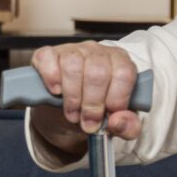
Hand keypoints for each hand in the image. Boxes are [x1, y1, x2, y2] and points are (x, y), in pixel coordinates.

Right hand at [29, 42, 143, 147]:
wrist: (68, 114)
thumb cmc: (96, 112)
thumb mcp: (116, 124)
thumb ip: (128, 126)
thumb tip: (119, 121)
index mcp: (120, 63)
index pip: (124, 73)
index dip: (116, 98)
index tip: (109, 115)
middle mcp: (97, 52)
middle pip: (98, 72)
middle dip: (92, 104)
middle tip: (88, 122)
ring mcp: (72, 50)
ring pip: (73, 66)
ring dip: (72, 96)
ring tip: (73, 113)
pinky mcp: (48, 54)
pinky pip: (48, 58)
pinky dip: (51, 77)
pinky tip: (56, 91)